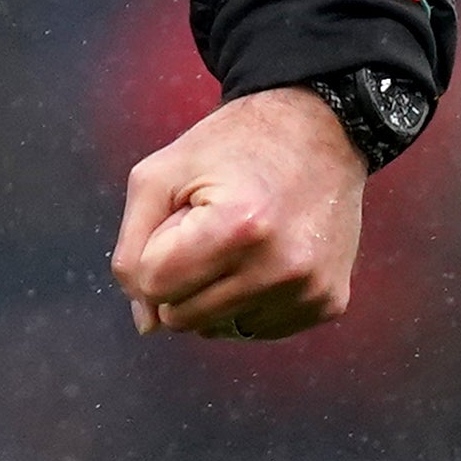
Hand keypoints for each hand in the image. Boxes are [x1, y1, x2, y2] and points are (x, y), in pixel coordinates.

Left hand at [110, 84, 366, 341]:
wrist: (317, 130)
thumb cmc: (228, 148)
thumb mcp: (160, 175)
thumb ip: (132, 248)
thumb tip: (146, 325)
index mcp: (237, 226)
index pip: (153, 285)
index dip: (153, 251)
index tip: (181, 217)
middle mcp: (280, 268)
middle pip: (182, 317)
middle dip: (180, 277)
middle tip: (209, 228)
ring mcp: (309, 291)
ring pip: (217, 329)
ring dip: (211, 293)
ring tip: (238, 240)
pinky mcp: (328, 303)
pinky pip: (256, 329)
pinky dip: (246, 301)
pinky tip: (263, 258)